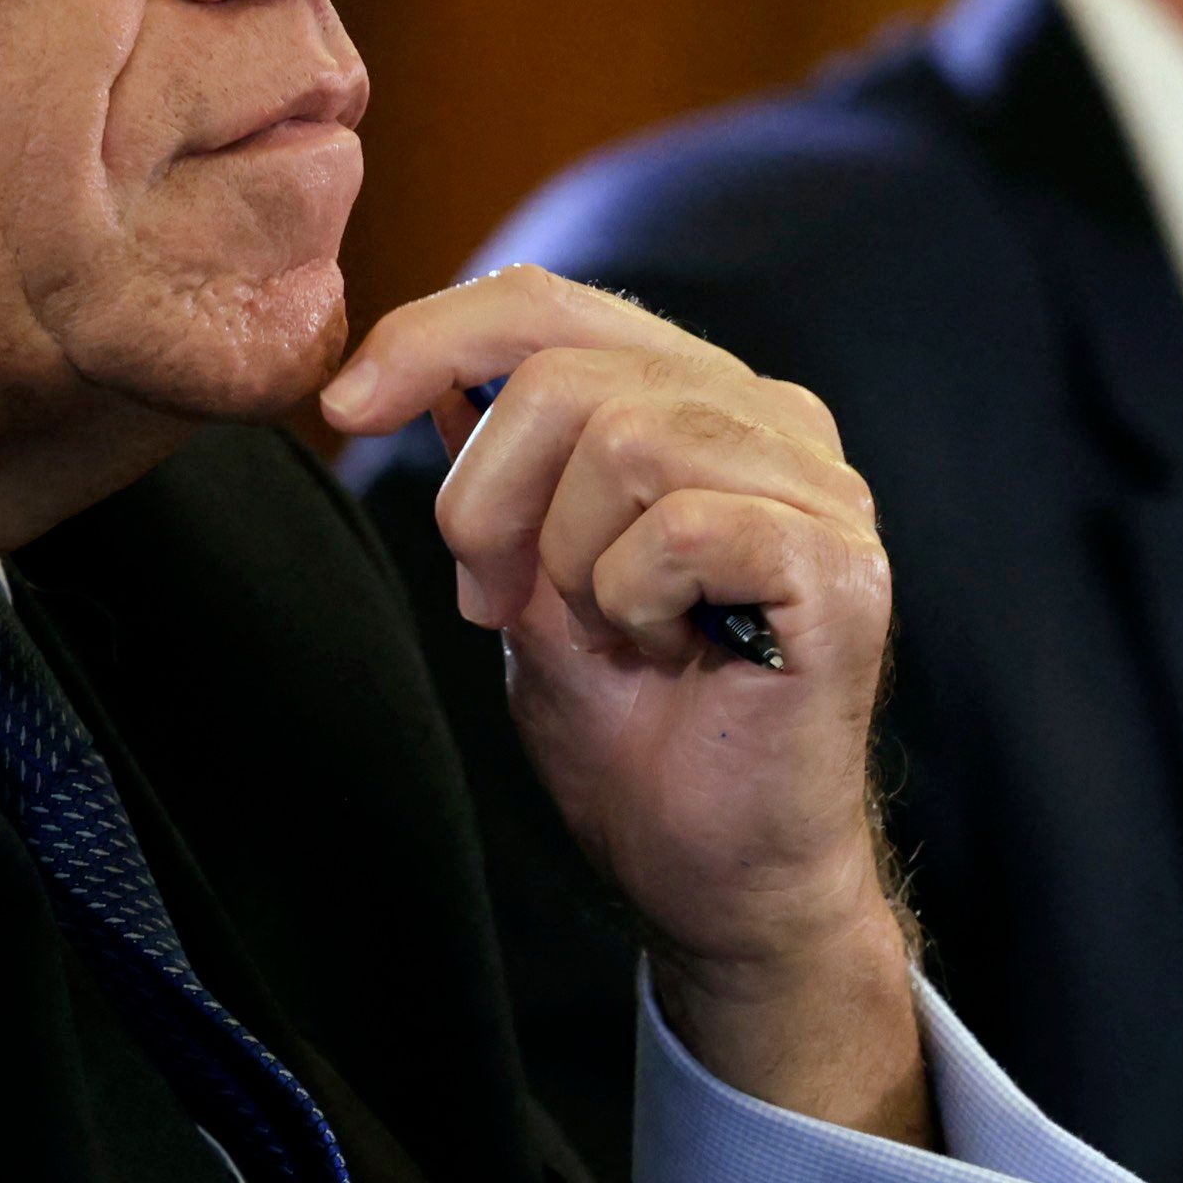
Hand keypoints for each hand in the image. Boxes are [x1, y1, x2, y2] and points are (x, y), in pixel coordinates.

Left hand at [319, 268, 926, 1138]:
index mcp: (704, 403)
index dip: (432, 334)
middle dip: (486, 494)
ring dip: (569, 559)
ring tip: (607, 632)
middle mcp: (776, 422)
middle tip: (491, 600)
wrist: (720, 877)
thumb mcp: (532, 581)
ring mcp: (821, 490)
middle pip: (570, 368)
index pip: (555, 305)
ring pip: (623, 438)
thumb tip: (432, 369)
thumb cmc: (639, 736)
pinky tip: (668, 649)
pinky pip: (677, 527)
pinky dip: (633, 597)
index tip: (345, 409)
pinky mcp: (837, 568)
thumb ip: (504, 475)